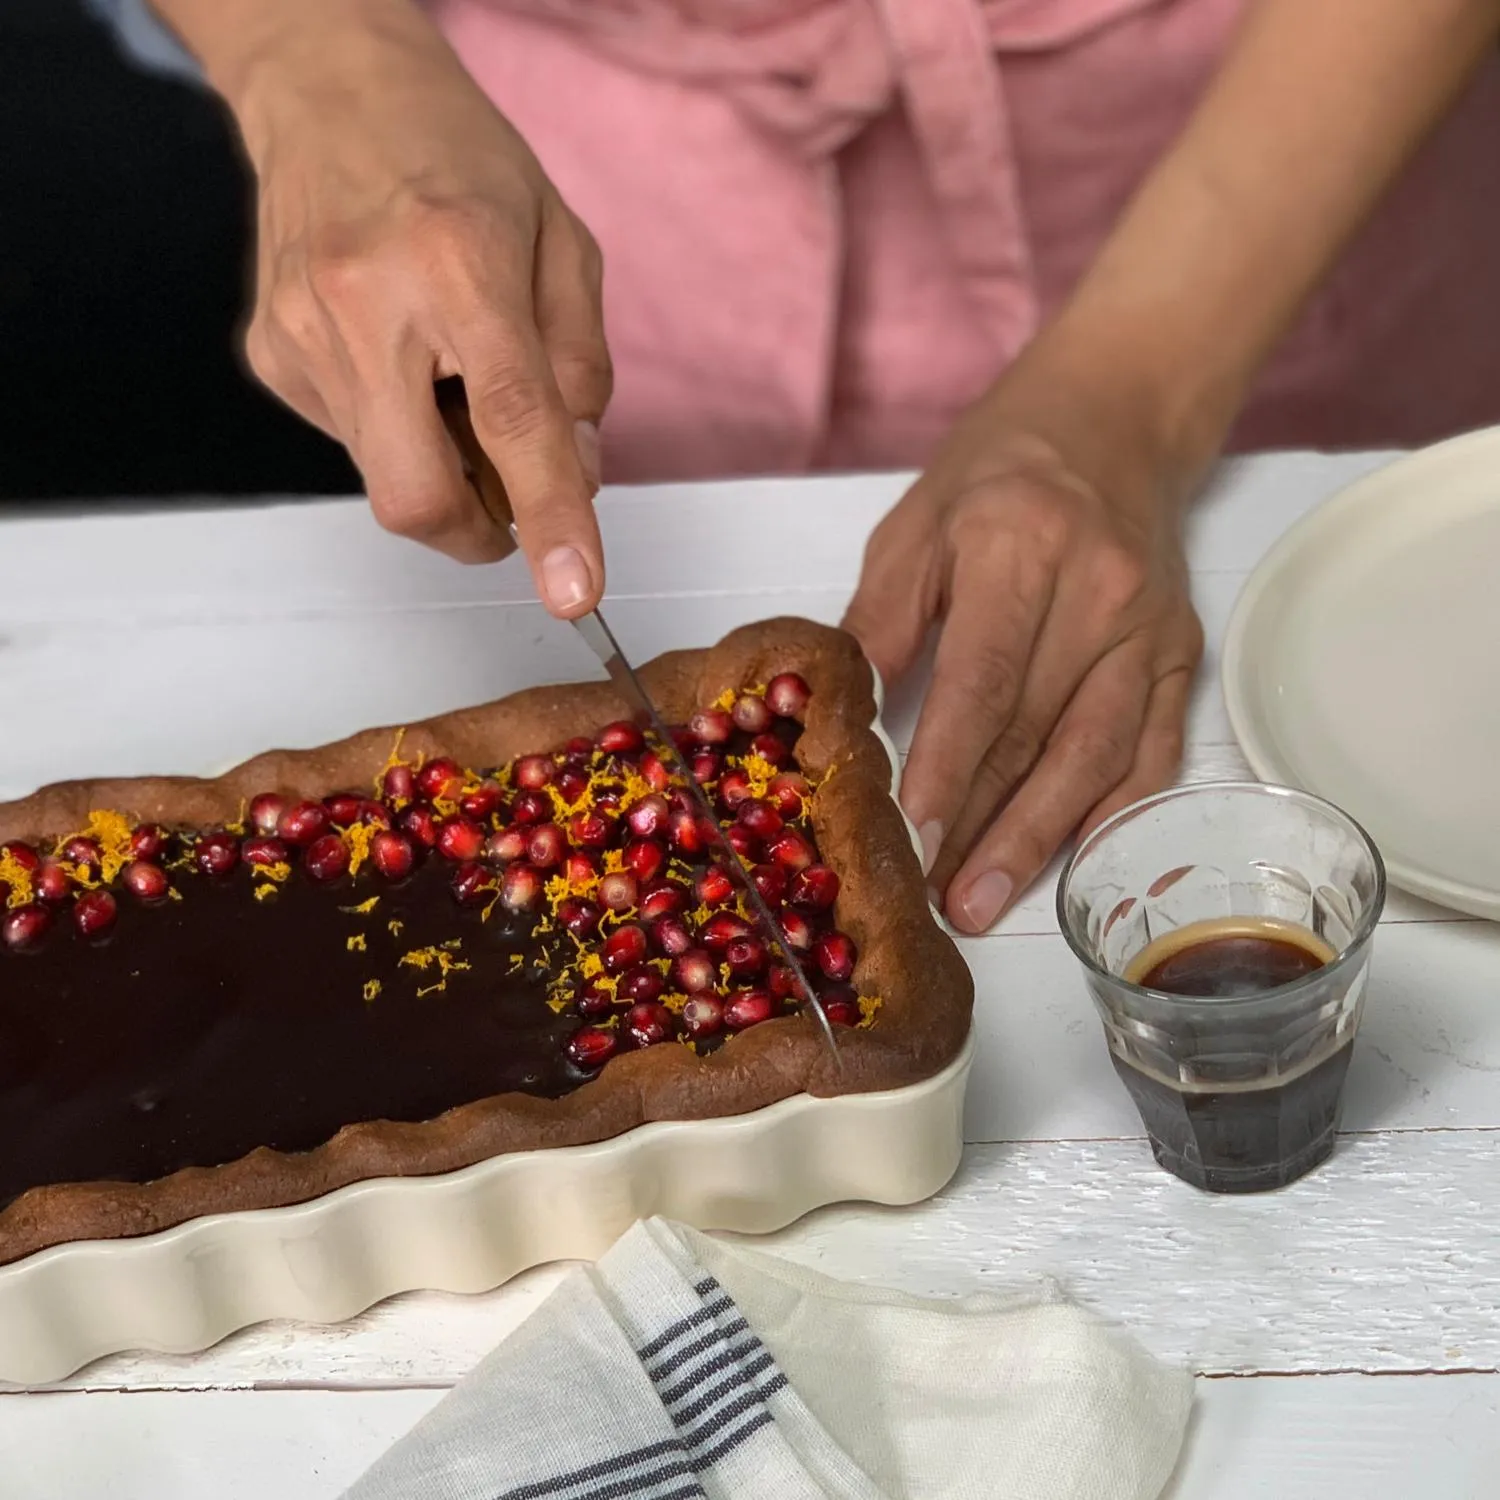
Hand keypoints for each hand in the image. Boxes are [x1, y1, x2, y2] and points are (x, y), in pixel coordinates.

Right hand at [229, 1, 607, 612]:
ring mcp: (304, 334)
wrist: (327, 86)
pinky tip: (397, 353)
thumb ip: (579, 366)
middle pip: (418, 496)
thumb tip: (572, 471)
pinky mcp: (271, 354)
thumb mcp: (562, 243)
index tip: (571, 591)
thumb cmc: (456, 156)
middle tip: (508, 492)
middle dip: (478, 529)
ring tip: (444, 368)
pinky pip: (353, 440)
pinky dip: (396, 425)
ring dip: (439, 459)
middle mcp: (367, 302)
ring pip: (386, 478)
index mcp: (460, 261)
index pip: (511, 418)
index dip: (548, 515)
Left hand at [842, 373, 1203, 933]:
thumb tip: (844, 722)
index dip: (945, 769)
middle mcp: (1099, 592)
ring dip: (1040, 839)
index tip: (911, 838)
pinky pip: (1155, 750)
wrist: (1113, 421)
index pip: (981, 682)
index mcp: (1019, 548)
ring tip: (986, 900)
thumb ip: (879, 623)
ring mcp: (1151, 628)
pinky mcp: (1182, 653)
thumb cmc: (995, 476)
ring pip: (1097, 755)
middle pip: (1036, 733)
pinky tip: (1075, 864)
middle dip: (982, 826)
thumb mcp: (914, 528)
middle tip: (938, 901)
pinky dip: (1114, 813)